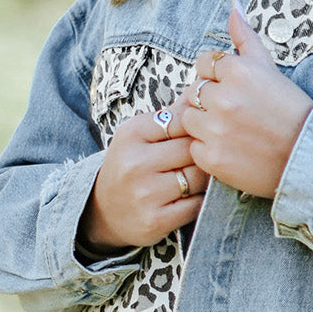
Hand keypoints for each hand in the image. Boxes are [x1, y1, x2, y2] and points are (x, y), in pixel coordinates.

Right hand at [79, 108, 207, 253]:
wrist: (103, 211)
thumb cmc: (130, 165)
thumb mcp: (140, 135)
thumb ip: (172, 114)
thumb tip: (201, 91)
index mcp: (131, 134)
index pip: (182, 120)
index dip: (199, 127)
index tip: (202, 134)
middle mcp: (135, 163)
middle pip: (193, 149)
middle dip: (205, 153)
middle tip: (209, 157)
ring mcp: (145, 193)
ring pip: (198, 177)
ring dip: (206, 178)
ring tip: (201, 176)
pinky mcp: (156, 220)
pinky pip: (196, 205)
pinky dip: (201, 201)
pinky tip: (193, 197)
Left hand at [181, 1, 312, 198]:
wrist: (308, 155)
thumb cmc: (290, 110)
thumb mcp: (268, 68)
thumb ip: (245, 37)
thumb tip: (233, 4)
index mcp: (238, 71)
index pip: (204, 64)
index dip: (217, 78)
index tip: (236, 91)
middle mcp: (224, 98)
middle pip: (194, 91)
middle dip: (210, 101)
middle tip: (237, 113)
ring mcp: (216, 129)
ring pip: (189, 118)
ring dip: (205, 125)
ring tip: (233, 131)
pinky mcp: (212, 157)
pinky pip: (195, 148)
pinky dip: (209, 149)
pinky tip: (232, 148)